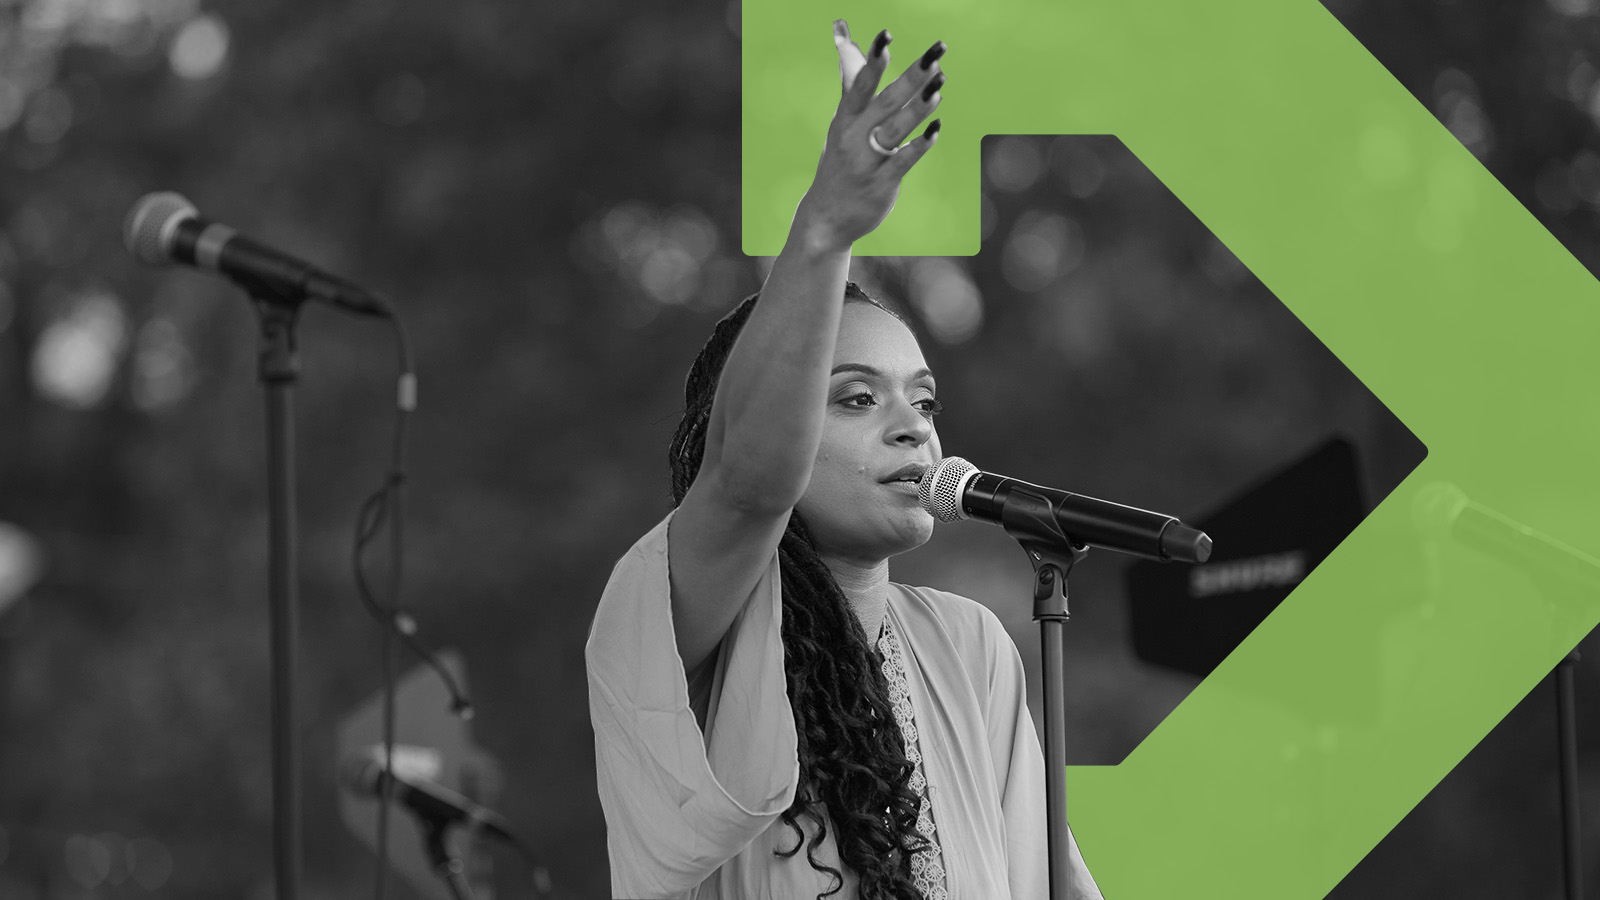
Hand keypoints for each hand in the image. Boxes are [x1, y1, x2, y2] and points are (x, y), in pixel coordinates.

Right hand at [794, 21, 945, 252]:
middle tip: (936, 53)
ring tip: (940, 84)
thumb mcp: (841, 120)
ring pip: (895, 129)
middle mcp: (853, 138)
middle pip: (885, 102)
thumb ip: (850, 79)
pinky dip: (919, 145)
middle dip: (912, 76)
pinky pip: (902, 161)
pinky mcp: (881, 184)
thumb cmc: (840, 160)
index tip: (886, 36)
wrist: (826, 216)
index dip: (873, 61)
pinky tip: (936, 129)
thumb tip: (842, 33)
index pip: (859, 85)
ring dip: (919, 107)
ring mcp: (867, 161)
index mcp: (845, 119)